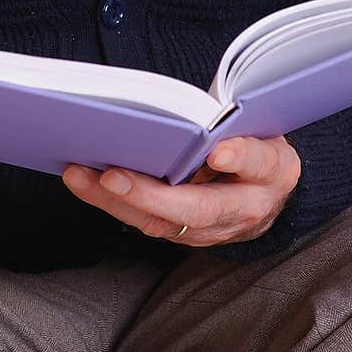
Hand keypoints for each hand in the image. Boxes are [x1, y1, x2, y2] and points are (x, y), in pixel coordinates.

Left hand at [62, 135, 300, 246]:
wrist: (268, 195)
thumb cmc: (258, 148)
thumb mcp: (264, 129)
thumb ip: (238, 125)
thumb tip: (194, 117)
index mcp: (272, 172)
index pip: (258, 164)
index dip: (240, 157)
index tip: (218, 152)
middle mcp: (244, 208)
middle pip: (198, 208)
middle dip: (152, 195)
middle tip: (113, 175)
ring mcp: (211, 229)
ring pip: (161, 222)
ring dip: (116, 201)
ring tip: (80, 175)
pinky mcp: (183, 234)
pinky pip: (145, 222)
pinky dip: (111, 202)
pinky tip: (84, 180)